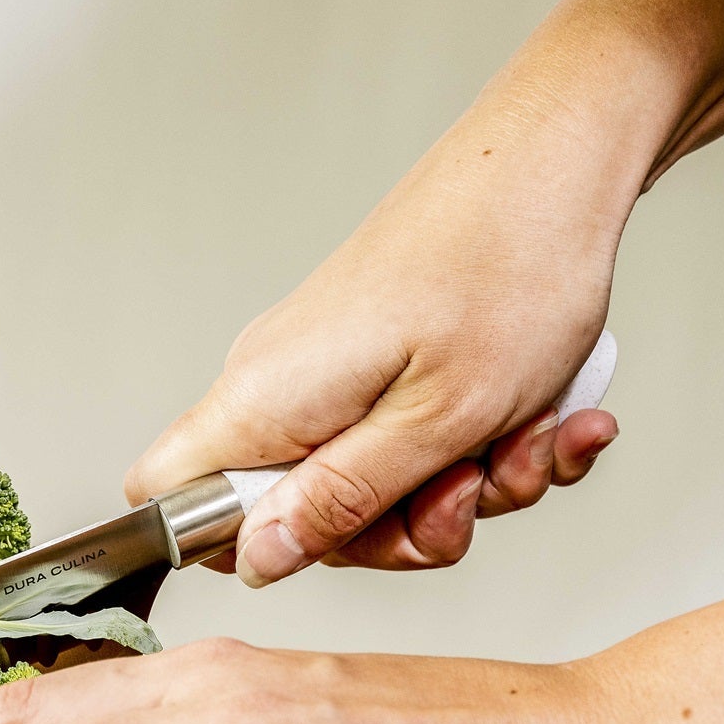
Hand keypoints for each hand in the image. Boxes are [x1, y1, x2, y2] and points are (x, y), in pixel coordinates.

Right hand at [124, 38, 659, 582]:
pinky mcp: (376, 362)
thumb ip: (339, 502)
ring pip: (371, 486)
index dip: (230, 546)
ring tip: (527, 434)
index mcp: (264, 400)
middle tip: (468, 488)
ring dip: (464, 486)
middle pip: (293, 516)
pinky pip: (411, 442)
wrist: (558, 164)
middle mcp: (278, 386)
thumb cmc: (508, 269)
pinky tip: (544, 417)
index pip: (165, 497)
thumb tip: (259, 559)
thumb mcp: (435, 422)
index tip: (333, 540)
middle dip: (399, 528)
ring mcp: (327, 373)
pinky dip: (484, 444)